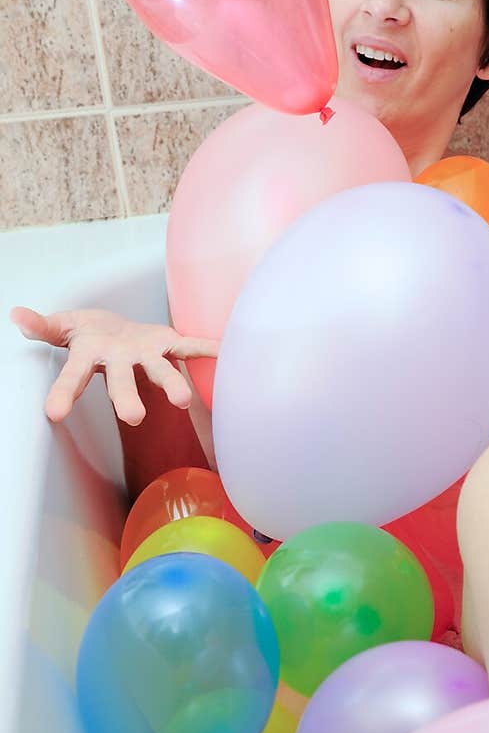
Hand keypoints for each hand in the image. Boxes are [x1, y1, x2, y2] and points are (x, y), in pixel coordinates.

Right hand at [10, 306, 218, 425]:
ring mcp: (146, 357)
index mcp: (91, 358)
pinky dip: (208, 347)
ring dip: (171, 385)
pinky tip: (224, 350)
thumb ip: (43, 326)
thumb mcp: (63, 327)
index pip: (72, 378)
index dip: (63, 393)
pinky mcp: (167, 344)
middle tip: (134, 418)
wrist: (115, 331)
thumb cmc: (89, 334)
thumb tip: (17, 315)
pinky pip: (190, 346)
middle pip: (122, 383)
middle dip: (127, 399)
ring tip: (183, 401)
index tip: (53, 413)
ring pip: (159, 371)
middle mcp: (121, 364)